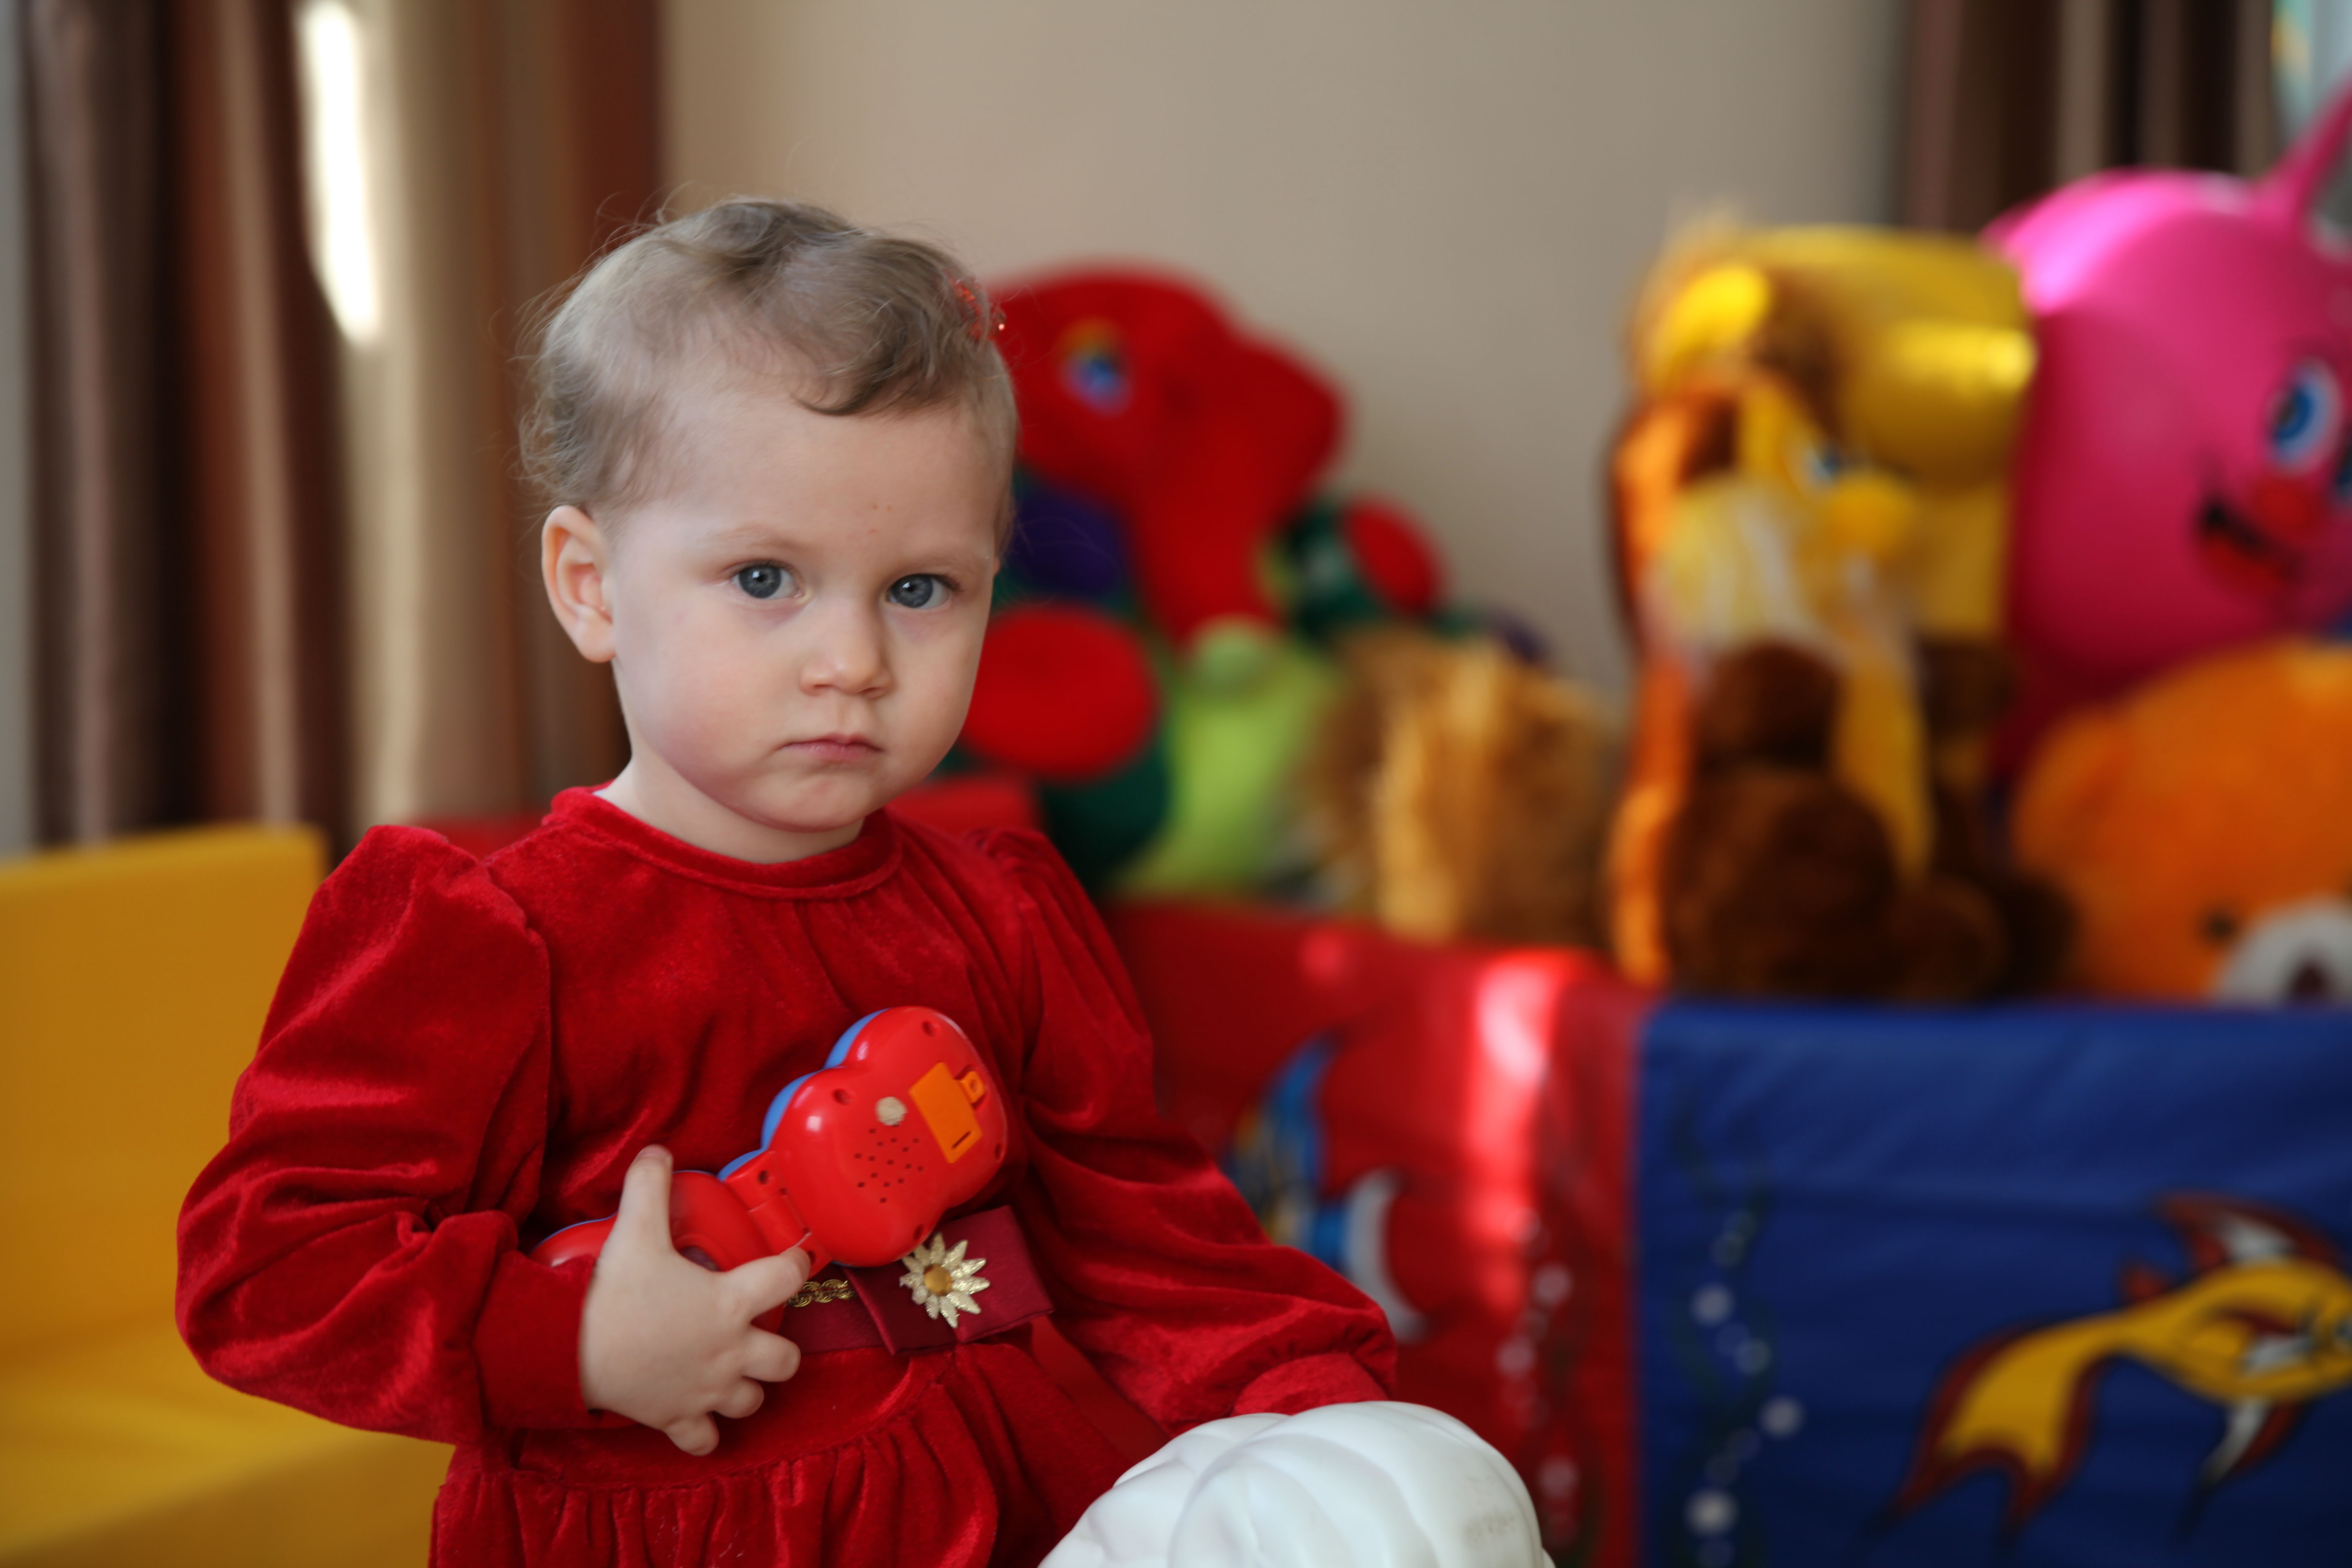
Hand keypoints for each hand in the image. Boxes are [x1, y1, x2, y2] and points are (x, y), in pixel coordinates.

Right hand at [577, 1145, 808, 1453]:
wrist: (569, 1350)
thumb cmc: (612, 1292)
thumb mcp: (634, 1230)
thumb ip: (649, 1185)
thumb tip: (657, 1149)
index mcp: (730, 1303)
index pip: (788, 1278)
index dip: (796, 1264)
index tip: (791, 1260)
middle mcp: (730, 1352)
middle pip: (787, 1360)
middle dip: (779, 1350)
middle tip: (758, 1333)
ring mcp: (706, 1391)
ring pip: (753, 1402)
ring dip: (747, 1390)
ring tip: (730, 1373)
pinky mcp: (677, 1419)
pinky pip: (705, 1442)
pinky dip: (705, 1435)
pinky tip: (697, 1417)